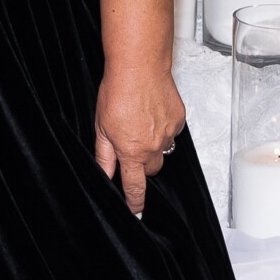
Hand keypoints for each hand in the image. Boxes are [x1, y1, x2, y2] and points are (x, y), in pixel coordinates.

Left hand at [94, 61, 184, 216]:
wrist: (140, 67)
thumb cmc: (117, 91)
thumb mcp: (101, 127)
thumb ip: (104, 156)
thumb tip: (105, 176)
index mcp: (131, 151)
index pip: (135, 187)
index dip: (135, 203)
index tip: (137, 212)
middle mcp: (153, 146)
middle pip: (151, 170)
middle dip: (141, 165)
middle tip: (131, 146)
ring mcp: (168, 134)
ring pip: (162, 151)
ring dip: (153, 146)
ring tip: (141, 124)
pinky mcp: (178, 121)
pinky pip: (171, 133)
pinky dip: (162, 128)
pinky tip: (152, 113)